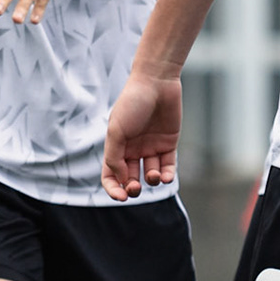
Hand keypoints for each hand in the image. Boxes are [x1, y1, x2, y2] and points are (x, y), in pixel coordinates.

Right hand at [102, 64, 183, 199]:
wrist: (156, 83)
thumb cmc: (132, 104)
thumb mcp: (116, 131)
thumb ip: (114, 157)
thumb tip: (121, 180)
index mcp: (116, 147)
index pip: (111, 175)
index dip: (113, 189)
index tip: (120, 197)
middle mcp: (133, 149)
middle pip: (130, 178)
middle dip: (132, 188)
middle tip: (135, 189)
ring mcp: (151, 147)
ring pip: (150, 174)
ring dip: (152, 181)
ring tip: (154, 176)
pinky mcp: (168, 144)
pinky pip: (168, 166)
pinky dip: (168, 175)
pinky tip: (166, 177)